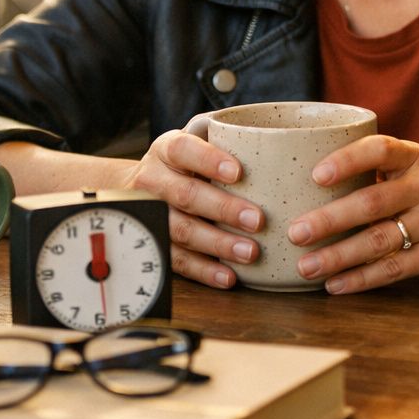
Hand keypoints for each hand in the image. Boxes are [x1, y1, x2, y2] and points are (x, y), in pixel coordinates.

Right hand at [122, 129, 263, 287]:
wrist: (136, 189)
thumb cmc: (185, 165)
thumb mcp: (196, 144)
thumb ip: (228, 143)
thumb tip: (282, 143)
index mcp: (165, 150)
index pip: (182, 150)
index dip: (208, 160)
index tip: (238, 173)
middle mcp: (152, 181)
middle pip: (185, 195)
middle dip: (223, 208)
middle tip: (258, 220)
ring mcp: (149, 214)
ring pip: (182, 231)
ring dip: (218, 244)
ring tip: (251, 252)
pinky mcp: (154, 244)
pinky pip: (177, 261)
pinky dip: (204, 271)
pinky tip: (229, 276)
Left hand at [286, 135, 418, 293]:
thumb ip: (385, 172)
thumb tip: (315, 185)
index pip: (380, 149)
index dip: (346, 160)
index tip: (315, 175)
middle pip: (371, 202)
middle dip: (328, 219)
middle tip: (294, 232)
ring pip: (378, 240)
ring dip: (337, 256)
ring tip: (306, 266)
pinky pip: (395, 268)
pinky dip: (362, 279)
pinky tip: (337, 285)